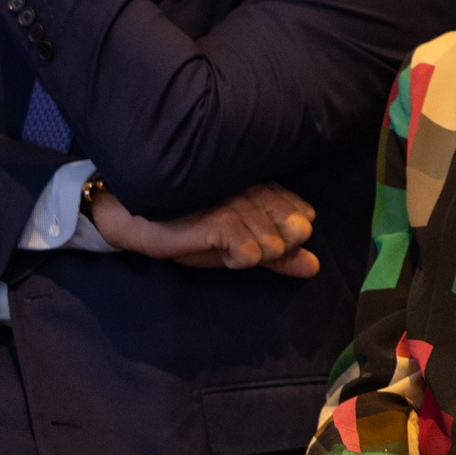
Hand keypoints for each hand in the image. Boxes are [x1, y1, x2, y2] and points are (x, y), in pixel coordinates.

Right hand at [90, 182, 319, 275]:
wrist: (141, 222)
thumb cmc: (191, 230)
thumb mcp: (240, 245)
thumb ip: (280, 255)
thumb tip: (313, 266)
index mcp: (266, 188)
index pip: (305, 218)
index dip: (283, 237)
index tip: (251, 233)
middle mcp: (258, 188)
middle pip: (297, 233)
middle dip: (271, 247)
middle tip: (235, 238)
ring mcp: (242, 202)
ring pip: (276, 247)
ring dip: (248, 254)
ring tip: (218, 239)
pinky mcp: (224, 220)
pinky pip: (252, 256)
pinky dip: (234, 260)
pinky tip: (211, 244)